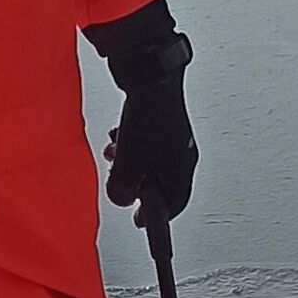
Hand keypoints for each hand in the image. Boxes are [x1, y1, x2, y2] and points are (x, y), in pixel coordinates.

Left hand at [102, 37, 196, 218]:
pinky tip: (119, 137)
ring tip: (115, 156)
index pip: (174, 205)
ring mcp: (174, 135)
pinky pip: (148, 142)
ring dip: (131, 163)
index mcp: (182, 168)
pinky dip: (133, 146)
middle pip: (160, 181)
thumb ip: (124, 189)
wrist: (151, 74)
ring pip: (151, 160)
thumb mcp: (130, 163)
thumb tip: (122, 199)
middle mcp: (183, 152)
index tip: (141, 223)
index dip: (156, 217)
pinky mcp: (163, 120)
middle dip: (137, 185)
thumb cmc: (148, 117)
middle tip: (121, 185)